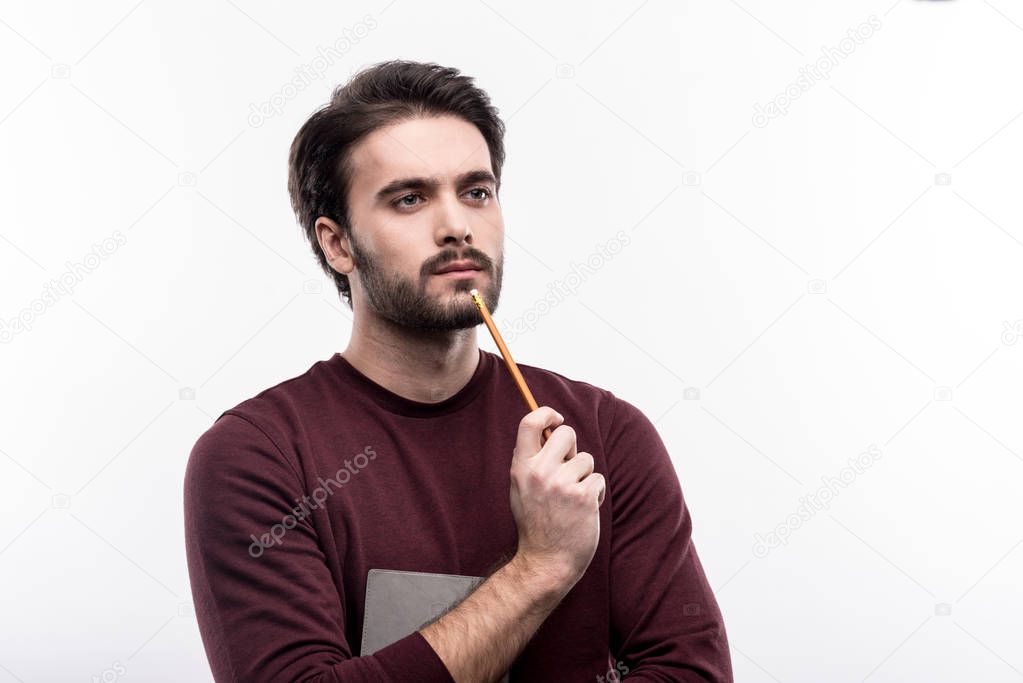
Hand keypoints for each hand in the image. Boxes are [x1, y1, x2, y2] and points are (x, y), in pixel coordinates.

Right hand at [508, 406, 605, 593]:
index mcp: (521, 467)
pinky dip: (594, 494)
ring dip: (585, 476)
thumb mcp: (521, 488)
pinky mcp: (583, 496)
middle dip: (573, 448)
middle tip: (569, 468)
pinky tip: (582, 511)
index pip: (529, 422)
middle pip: (567, 433)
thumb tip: (549, 431)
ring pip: (586, 460)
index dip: (546, 413)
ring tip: (573, 498)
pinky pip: (598, 480)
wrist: (547, 562)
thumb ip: (532, 461)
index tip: (556, 419)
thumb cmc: (537, 523)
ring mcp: (562, 484)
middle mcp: (540, 472)